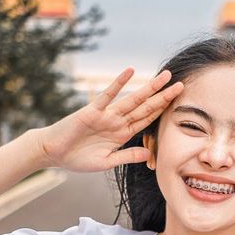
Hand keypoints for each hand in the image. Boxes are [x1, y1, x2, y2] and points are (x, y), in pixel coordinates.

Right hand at [35, 68, 182, 172]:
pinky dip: (119, 83)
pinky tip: (130, 72)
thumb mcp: (106, 162)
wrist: (53, 153)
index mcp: (123, 134)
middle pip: (146, 107)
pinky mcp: (92, 111)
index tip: (178, 103)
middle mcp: (118, 121)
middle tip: (181, 84)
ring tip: (164, 77)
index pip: (148, 120)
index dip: (163, 111)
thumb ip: (127, 157)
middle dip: (163, 96)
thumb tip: (148, 156)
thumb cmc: (78, 158)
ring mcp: (107, 115)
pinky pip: (108, 95)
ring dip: (149, 88)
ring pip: (133, 99)